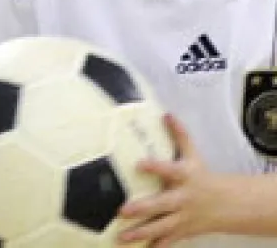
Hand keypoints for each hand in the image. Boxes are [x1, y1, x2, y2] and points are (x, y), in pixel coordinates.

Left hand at [117, 113, 220, 245]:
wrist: (225, 204)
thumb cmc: (202, 176)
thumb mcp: (193, 155)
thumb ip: (179, 135)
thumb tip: (167, 114)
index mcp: (184, 177)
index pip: (168, 170)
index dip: (154, 167)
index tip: (138, 164)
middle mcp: (182, 198)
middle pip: (161, 205)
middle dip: (142, 209)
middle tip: (122, 210)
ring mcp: (181, 218)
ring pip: (160, 227)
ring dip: (140, 233)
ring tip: (122, 237)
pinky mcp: (181, 231)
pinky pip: (166, 241)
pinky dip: (154, 247)